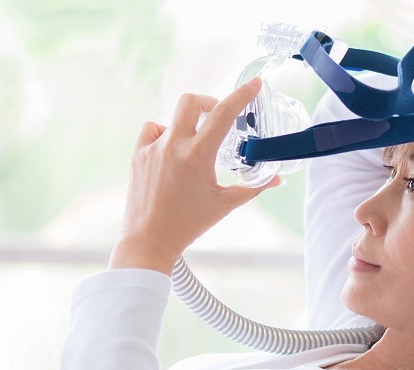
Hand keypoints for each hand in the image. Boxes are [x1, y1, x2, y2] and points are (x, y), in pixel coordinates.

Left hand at [109, 78, 281, 274]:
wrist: (149, 241)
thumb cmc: (187, 224)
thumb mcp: (224, 205)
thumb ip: (252, 187)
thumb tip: (275, 179)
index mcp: (197, 156)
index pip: (223, 114)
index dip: (242, 95)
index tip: (254, 83)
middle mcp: (172, 147)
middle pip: (190, 101)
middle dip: (207, 102)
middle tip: (216, 115)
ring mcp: (151, 149)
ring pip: (170, 117)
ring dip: (186, 124)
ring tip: (192, 147)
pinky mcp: (137, 156)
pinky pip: (151, 131)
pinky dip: (163, 134)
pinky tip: (170, 151)